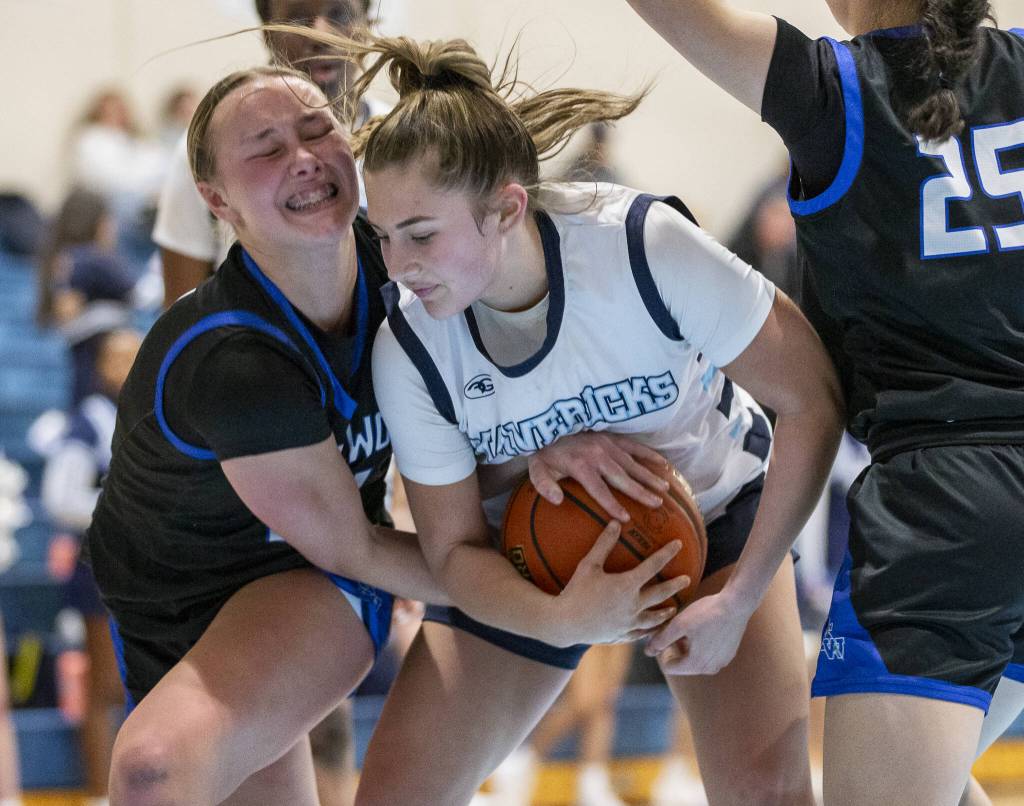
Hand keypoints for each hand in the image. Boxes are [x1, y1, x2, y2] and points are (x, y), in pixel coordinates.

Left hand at [528, 432, 669, 520]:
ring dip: (649, 476)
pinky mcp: (612, 436)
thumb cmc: (545, 452)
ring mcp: (607, 444)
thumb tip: (557, 501)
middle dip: (640, 492)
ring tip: (664, 489)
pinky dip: (649, 455)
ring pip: (632, 463)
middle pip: (622, 477)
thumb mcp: (537, 469)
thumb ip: (544, 486)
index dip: (612, 504)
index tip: (625, 518)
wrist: (550, 422)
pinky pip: (634, 446)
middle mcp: (597, 455)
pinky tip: (663, 464)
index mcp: (581, 466)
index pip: (599, 489)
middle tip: (657, 504)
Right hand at [551, 519, 690, 645]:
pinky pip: (640, 634)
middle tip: (687, 579)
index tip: (679, 544)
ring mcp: (629, 623)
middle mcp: (633, 605)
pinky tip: (651, 629)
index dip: (667, 553)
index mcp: (627, 585)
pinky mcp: (621, 635)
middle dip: (675, 585)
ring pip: (654, 618)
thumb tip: (615, 522)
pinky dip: (649, 631)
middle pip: (660, 593)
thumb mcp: (588, 565)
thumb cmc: (575, 591)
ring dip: (665, 612)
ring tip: (673, 609)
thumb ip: (604, 544)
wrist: (564, 623)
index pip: (653, 565)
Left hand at [645, 590, 753, 675]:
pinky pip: (708, 655)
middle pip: (683, 664)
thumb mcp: (679, 624)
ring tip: (689, 626)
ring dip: (688, 646)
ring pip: (695, 659)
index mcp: (696, 665)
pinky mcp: (729, 655)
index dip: (663, 651)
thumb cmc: (706, 613)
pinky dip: (702, 645)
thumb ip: (661, 640)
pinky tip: (703, 627)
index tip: (665, 634)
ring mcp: (721, 663)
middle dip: (676, 648)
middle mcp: (710, 669)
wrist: (736, 604)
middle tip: (676, 628)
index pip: (669, 667)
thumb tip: (648, 653)